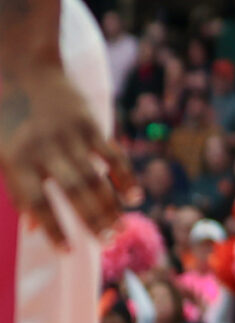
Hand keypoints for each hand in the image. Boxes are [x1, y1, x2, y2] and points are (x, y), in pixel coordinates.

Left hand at [0, 60, 130, 245]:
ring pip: (93, 178)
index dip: (52, 229)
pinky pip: (111, 156)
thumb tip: (35, 229)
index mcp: (16, 160)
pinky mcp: (89, 125)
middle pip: (72, 192)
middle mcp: (43, 150)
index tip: (67, 252)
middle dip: (90, 220)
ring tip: (119, 230)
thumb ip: (18, 189)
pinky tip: (134, 198)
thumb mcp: (3, 154)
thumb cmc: (9, 120)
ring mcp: (68, 137)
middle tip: (106, 243)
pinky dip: (124, 178)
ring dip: (109, 206)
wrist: (24, 71)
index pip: (36, 203)